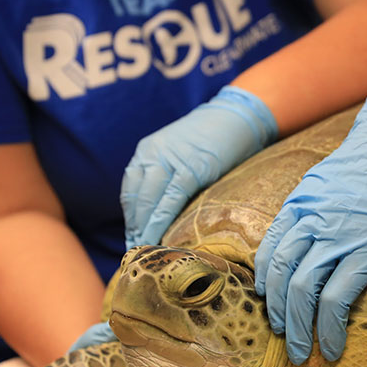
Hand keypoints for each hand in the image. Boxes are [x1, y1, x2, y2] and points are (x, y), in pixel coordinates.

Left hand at [122, 86, 277, 247]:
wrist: (235, 116)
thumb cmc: (211, 138)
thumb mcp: (178, 151)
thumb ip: (165, 174)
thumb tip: (158, 208)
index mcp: (146, 151)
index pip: (131, 189)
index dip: (131, 217)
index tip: (131, 237)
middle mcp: (152, 154)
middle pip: (136, 198)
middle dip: (135, 226)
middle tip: (134, 249)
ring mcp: (170, 161)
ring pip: (149, 202)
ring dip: (145, 228)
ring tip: (145, 248)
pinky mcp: (190, 170)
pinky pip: (170, 201)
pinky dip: (161, 221)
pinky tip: (158, 237)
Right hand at [253, 89, 366, 363]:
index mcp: (366, 243)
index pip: (336, 300)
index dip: (328, 332)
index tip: (329, 354)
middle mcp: (333, 230)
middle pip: (302, 289)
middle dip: (297, 328)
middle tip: (298, 355)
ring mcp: (310, 213)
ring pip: (279, 266)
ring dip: (276, 303)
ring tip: (279, 328)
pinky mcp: (297, 199)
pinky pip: (272, 239)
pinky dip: (263, 268)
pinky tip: (265, 290)